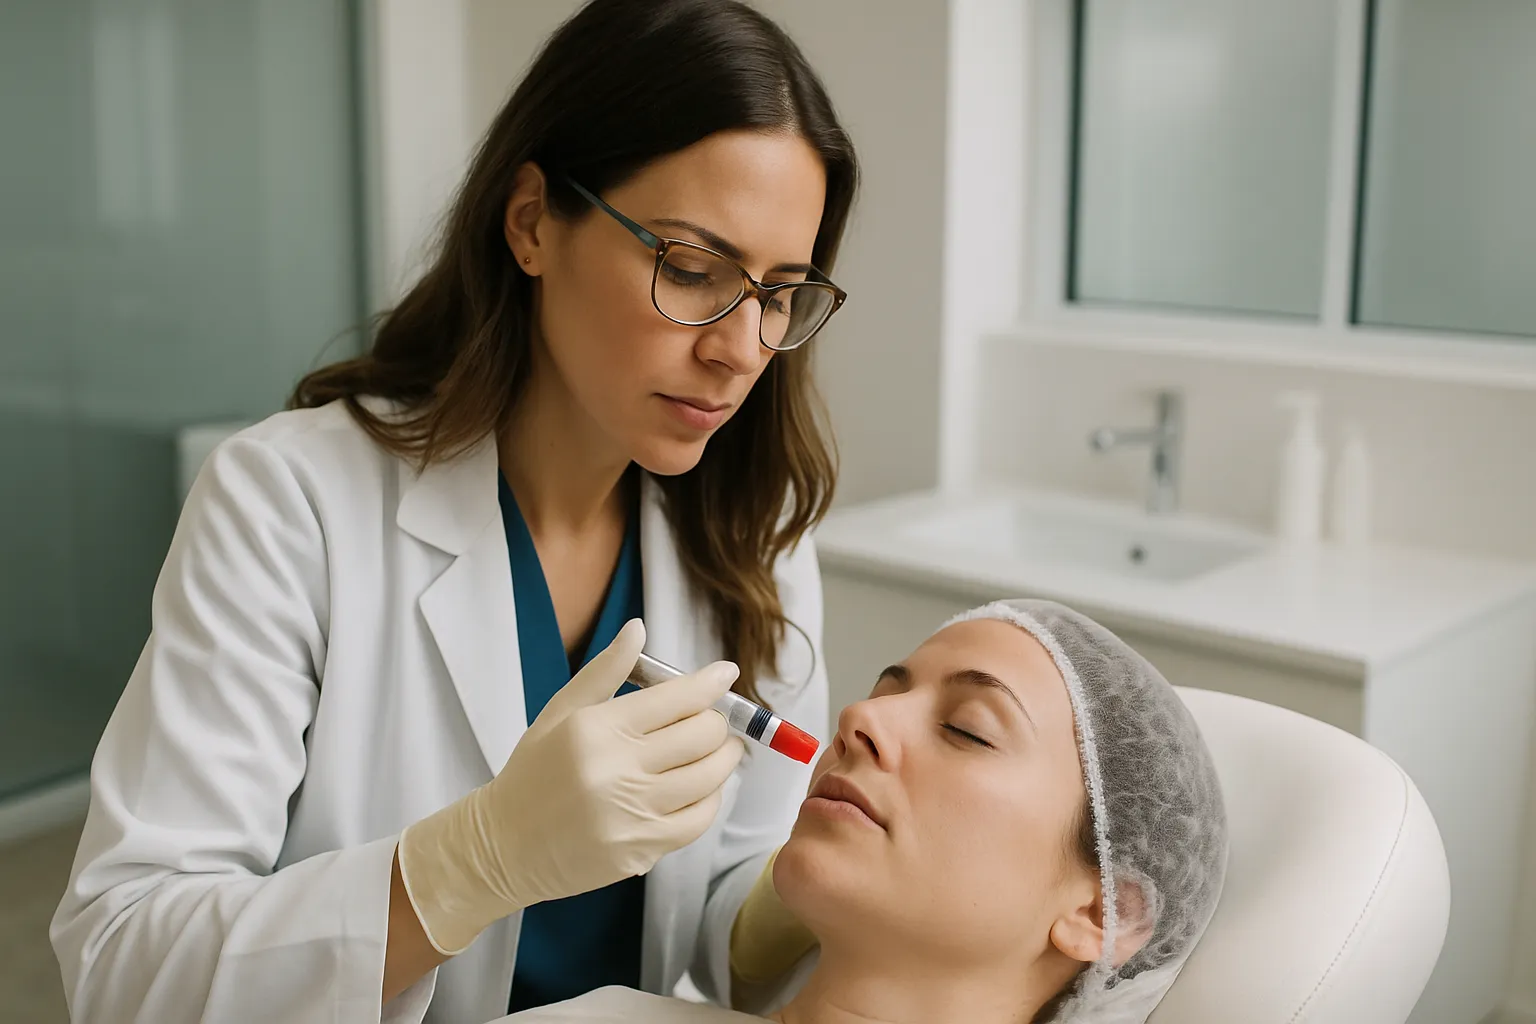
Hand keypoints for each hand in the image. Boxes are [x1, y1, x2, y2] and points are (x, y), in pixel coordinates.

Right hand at [397, 619, 744, 953]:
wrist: (504, 846)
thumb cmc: (534, 772)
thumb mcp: (560, 712)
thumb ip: (606, 670)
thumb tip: (639, 629)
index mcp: (597, 729)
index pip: (676, 698)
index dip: (711, 682)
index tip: (726, 673)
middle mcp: (617, 771)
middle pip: (702, 735)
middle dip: (717, 721)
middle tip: (713, 719)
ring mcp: (631, 815)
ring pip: (709, 778)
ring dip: (724, 758)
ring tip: (719, 749)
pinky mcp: (641, 851)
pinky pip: (698, 820)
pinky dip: (710, 799)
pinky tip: (701, 787)